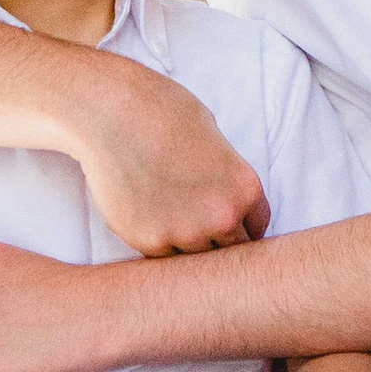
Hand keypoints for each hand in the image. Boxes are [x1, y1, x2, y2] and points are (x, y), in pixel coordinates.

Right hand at [75, 67, 270, 256]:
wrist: (113, 113)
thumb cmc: (163, 113)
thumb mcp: (213, 137)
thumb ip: (224, 177)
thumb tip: (223, 197)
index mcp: (245, 189)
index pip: (256, 227)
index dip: (241, 224)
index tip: (227, 222)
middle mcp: (221, 216)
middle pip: (231, 250)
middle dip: (217, 238)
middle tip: (196, 222)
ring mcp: (185, 233)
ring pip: (196, 258)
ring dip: (186, 243)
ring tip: (169, 215)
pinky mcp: (149, 241)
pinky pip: (162, 255)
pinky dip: (157, 241)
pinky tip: (147, 214)